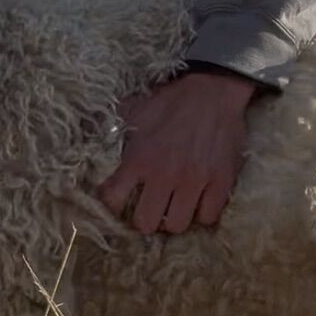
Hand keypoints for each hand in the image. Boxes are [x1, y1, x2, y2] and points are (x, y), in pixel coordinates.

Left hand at [99, 69, 255, 234]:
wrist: (213, 89)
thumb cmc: (171, 100)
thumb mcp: (134, 110)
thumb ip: (116, 130)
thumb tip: (94, 134)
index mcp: (139, 159)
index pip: (113, 200)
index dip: (113, 204)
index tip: (120, 200)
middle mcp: (164, 175)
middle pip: (146, 224)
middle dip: (145, 219)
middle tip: (150, 208)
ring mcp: (194, 181)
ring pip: (177, 226)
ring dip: (173, 219)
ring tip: (175, 206)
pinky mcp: (221, 182)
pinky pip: (207, 217)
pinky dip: (202, 213)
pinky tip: (198, 200)